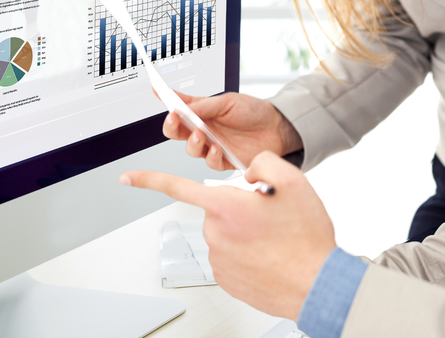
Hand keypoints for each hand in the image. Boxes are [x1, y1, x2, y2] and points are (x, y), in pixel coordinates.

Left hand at [119, 151, 334, 319]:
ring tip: (275, 239)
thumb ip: (262, 162)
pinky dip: (247, 252)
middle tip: (270, 217)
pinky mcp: (226, 279)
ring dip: (245, 231)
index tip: (127, 177)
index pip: (177, 187)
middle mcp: (216, 233)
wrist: (317, 283)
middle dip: (239, 208)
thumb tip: (247, 170)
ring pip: (226, 232)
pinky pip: (231, 255)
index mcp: (225, 206)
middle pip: (218, 208)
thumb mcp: (293, 181)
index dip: (149, 179)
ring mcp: (219, 259)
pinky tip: (269, 254)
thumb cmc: (305, 238)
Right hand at [162, 91, 302, 170]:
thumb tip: (181, 104)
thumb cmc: (255, 111)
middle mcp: (205, 130)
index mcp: (203, 113)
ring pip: (192, 150)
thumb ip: (204, 105)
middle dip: (172, 127)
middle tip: (175, 121)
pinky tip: (218, 149)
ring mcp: (214, 146)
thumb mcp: (228, 102)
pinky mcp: (225, 160)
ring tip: (201, 135)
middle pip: (178, 133)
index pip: (179, 110)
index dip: (168, 104)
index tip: (160, 95)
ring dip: (193, 143)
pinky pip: (212, 163)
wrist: (278, 128)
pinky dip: (212, 156)